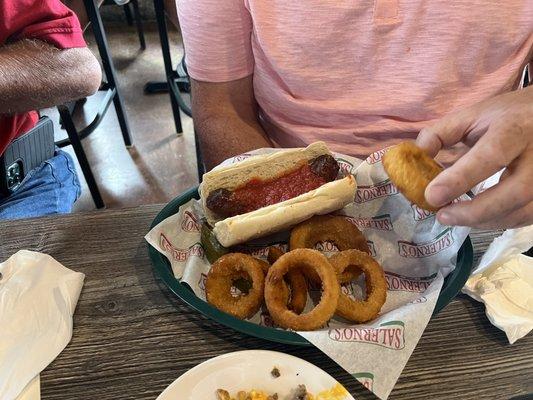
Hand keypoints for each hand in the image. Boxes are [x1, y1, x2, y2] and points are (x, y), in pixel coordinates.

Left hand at [416, 87, 532, 228]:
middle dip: (476, 211)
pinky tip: (479, 218)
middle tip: (443, 215)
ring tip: (456, 217)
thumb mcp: (472, 115)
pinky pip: (529, 216)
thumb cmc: (506, 116)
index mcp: (514, 128)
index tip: (432, 196)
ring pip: (524, 210)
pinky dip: (501, 221)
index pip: (490, 155)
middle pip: (515, 191)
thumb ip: (440, 134)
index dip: (460, 178)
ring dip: (486, 221)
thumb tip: (414, 158)